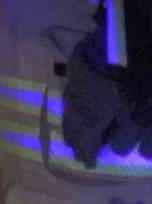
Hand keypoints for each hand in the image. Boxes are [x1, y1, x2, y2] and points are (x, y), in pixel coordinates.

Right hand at [63, 33, 133, 168]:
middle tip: (74, 150)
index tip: (87, 164)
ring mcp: (75, 85)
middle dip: (75, 140)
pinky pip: (70, 92)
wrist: (117, 43)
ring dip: (69, 123)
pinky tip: (70, 101)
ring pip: (69, 109)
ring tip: (69, 132)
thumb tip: (116, 149)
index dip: (88, 153)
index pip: (87, 141)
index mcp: (92, 117)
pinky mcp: (76, 67)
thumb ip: (127, 136)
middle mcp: (78, 103)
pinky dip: (70, 103)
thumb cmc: (128, 83)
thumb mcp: (137, 116)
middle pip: (74, 125)